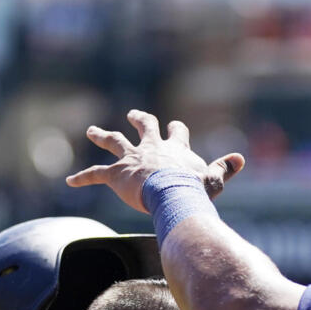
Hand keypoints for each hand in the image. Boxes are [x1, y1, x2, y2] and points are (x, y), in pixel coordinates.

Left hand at [66, 109, 244, 212]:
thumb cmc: (194, 189)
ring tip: (91, 131)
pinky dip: (82, 177)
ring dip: (102, 135)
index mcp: (174, 149)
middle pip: (143, 127)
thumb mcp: (213, 179)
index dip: (176, 130)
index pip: (176, 133)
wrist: (173, 194)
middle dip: (138, 120)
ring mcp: (132, 159)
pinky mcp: (116, 174)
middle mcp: (151, 148)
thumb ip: (224, 169)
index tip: (175, 126)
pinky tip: (70, 181)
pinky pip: (95, 173)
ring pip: (113, 141)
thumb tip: (240, 158)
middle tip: (133, 115)